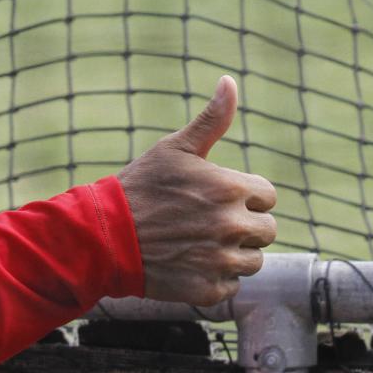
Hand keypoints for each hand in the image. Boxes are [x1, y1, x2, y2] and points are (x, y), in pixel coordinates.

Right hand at [118, 76, 277, 306]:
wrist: (105, 236)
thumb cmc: (140, 187)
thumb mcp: (175, 148)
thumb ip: (211, 120)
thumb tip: (230, 82)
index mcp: (231, 189)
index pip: (267, 195)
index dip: (245, 195)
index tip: (220, 197)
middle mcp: (232, 226)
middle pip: (266, 230)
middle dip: (245, 225)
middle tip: (210, 221)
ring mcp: (221, 261)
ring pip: (253, 260)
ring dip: (234, 253)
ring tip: (200, 242)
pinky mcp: (209, 290)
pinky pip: (232, 285)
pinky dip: (216, 277)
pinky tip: (191, 263)